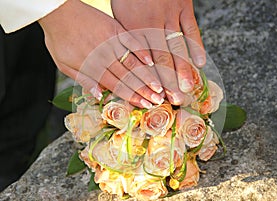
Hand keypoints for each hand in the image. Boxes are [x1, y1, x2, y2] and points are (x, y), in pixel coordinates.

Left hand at [38, 0, 163, 108]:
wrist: (58, 12)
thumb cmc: (59, 40)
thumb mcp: (64, 65)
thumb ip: (83, 80)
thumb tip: (98, 95)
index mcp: (93, 68)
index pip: (117, 87)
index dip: (132, 97)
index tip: (145, 105)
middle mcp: (105, 57)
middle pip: (128, 78)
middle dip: (144, 91)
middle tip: (158, 99)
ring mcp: (112, 42)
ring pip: (132, 62)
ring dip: (147, 76)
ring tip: (159, 86)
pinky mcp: (115, 28)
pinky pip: (132, 41)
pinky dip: (142, 51)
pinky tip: (151, 61)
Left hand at [111, 0, 205, 104]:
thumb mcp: (119, 18)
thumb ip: (125, 41)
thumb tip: (127, 63)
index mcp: (134, 29)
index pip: (144, 61)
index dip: (152, 81)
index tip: (157, 97)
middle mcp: (152, 25)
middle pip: (162, 58)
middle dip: (169, 81)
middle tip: (175, 100)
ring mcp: (170, 16)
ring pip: (178, 47)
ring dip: (183, 69)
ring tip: (187, 87)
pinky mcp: (183, 7)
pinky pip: (191, 29)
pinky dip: (197, 46)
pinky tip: (201, 62)